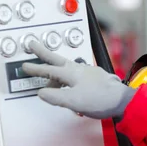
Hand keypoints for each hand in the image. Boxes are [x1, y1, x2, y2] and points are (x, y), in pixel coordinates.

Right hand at [21, 41, 135, 119]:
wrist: (122, 100)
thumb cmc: (101, 99)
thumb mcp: (73, 101)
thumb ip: (56, 96)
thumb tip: (42, 93)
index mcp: (71, 74)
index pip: (48, 70)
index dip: (35, 68)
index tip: (25, 65)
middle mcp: (79, 69)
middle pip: (57, 59)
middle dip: (43, 53)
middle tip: (33, 44)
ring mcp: (87, 72)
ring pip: (66, 66)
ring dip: (55, 67)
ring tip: (49, 72)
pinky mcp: (95, 77)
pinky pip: (76, 73)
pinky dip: (68, 75)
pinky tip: (69, 82)